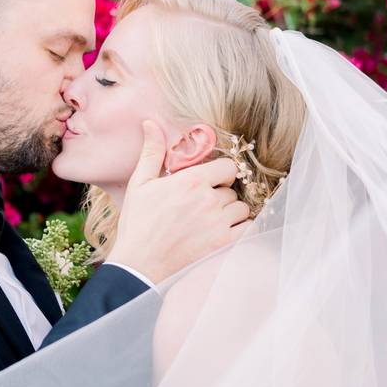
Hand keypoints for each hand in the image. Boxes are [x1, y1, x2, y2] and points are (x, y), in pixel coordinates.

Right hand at [107, 120, 250, 283]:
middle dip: (220, 194)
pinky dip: (240, 228)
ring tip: (211, 218)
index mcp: (191, 181)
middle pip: (232, 189)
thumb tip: (150, 123)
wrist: (139, 263)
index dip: (220, 172)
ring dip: (230, 212)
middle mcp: (208, 200)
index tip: (210, 181)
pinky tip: (223, 230)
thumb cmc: (138, 222)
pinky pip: (247, 228)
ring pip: (241, 208)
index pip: (227, 167)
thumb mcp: (140, 184)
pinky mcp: (222, 244)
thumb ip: (151, 152)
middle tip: (202, 204)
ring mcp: (218, 223)